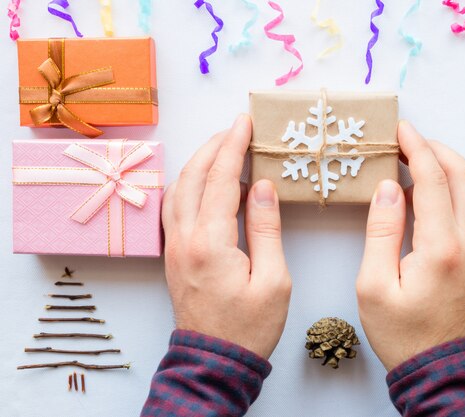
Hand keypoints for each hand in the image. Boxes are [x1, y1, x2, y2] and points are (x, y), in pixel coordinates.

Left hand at [161, 114, 291, 358]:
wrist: (214, 359)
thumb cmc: (249, 326)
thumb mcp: (273, 279)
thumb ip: (265, 228)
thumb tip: (261, 187)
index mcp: (211, 242)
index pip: (221, 180)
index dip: (233, 146)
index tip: (244, 122)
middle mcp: (184, 238)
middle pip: (193, 177)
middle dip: (214, 146)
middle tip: (234, 127)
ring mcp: (174, 246)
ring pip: (178, 189)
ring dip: (198, 163)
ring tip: (219, 147)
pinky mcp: (173, 255)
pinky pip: (173, 207)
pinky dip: (186, 184)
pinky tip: (199, 181)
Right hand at [356, 121, 464, 370]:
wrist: (435, 364)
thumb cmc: (399, 330)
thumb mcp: (373, 284)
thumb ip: (381, 230)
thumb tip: (389, 187)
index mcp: (441, 247)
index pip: (433, 180)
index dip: (416, 147)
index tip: (401, 130)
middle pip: (464, 175)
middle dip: (437, 148)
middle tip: (408, 141)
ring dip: (451, 167)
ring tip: (420, 163)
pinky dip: (462, 189)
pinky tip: (440, 194)